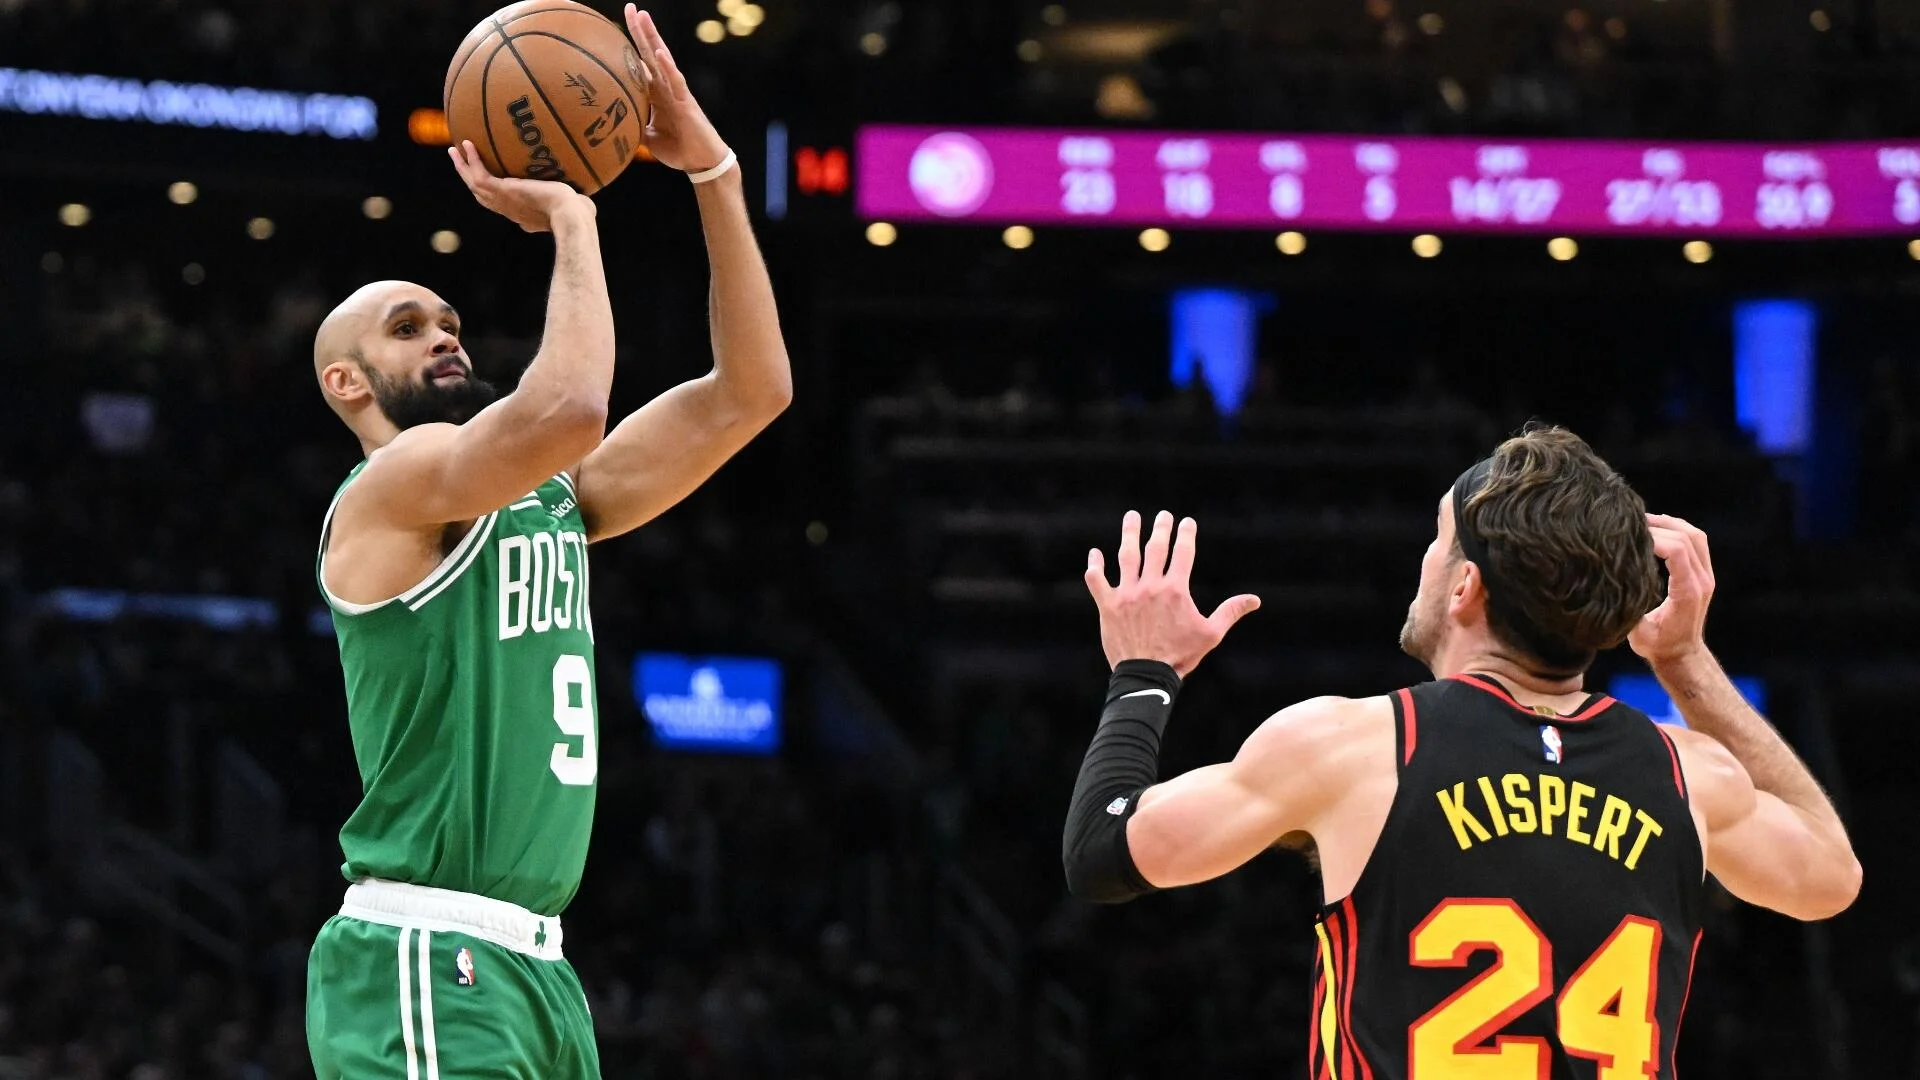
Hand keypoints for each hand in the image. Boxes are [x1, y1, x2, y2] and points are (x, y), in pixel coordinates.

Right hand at [448, 141, 592, 232]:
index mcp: (523, 215)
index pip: (503, 205)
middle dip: (470, 179)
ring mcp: (503, 202)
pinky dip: (470, 160)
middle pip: (483, 195)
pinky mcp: (501, 192)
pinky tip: (466, 144)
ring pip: (474, 185)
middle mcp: (509, 210)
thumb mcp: (576, 208)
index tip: (492, 183)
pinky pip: (479, 175)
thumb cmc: (580, 214)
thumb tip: (587, 202)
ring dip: (462, 167)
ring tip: (454, 150)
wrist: (570, 215)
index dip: (494, 194)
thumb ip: (577, 204)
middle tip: (461, 163)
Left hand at [624, 6, 731, 172]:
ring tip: (642, 16)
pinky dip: (667, 66)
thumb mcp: (648, 138)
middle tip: (630, 7)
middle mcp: (665, 87)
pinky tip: (658, 52)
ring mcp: (676, 92)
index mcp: (655, 94)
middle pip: (649, 52)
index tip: (615, 28)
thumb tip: (610, 129)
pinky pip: (675, 81)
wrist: (701, 163)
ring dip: (652, 37)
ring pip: (662, 59)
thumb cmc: (677, 149)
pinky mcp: (686, 102)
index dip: (630, 46)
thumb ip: (633, 127)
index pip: (640, 64)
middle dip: (640, 30)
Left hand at [1084, 511, 1260, 676]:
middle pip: (1156, 548)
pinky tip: (1095, 554)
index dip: (1186, 534)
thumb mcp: (1211, 634)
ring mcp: (1127, 594)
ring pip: (1127, 556)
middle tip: (1163, 515)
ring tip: (1132, 517)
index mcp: (1175, 590)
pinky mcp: (1108, 606)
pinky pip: (1097, 581)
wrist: (1146, 675)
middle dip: (1160, 528)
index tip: (1187, 522)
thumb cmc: (1180, 655)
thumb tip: (1255, 600)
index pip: (1183, 552)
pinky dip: (1095, 567)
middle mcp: (1150, 586)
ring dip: (1130, 535)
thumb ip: (1230, 612)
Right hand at [1629, 513, 1714, 666]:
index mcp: (1687, 592)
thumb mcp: (1638, 634)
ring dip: (1671, 524)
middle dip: (1659, 525)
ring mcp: (1706, 577)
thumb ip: (1629, 609)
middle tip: (1631, 523)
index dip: (1653, 538)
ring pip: (1695, 536)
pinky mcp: (1703, 575)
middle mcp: (1701, 581)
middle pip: (1686, 537)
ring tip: (1644, 520)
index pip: (1677, 550)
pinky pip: (1697, 543)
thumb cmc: (1658, 647)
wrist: (1683, 656)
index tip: (1629, 537)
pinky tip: (1660, 529)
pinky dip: (1679, 530)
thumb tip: (1610, 585)